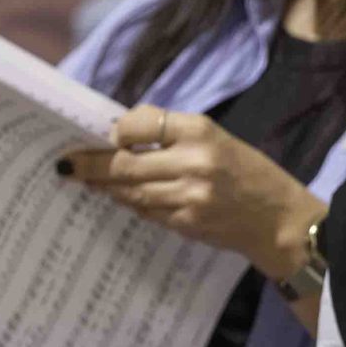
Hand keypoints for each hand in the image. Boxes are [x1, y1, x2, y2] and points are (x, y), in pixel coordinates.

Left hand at [60, 106, 320, 278]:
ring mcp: (189, 197)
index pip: (141, 123)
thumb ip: (174, 136)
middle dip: (90, 164)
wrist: (280, 220)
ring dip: (104, 186)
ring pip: (130, 190)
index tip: (105, 135)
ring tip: (83, 180)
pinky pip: (146, 212)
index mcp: (202, 132)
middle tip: (65, 164)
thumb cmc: (248, 173)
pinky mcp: (186, 224)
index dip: (117, 130)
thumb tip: (121, 135)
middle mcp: (194, 162)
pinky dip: (129, 204)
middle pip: (125, 162)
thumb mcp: (219, 140)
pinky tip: (117, 198)